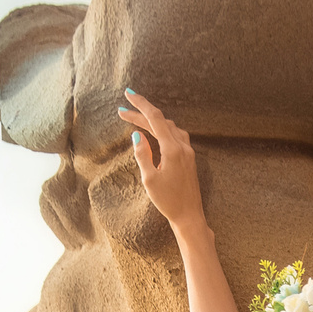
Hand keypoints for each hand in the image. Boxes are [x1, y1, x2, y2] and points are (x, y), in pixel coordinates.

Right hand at [117, 90, 204, 229]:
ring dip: (152, 121)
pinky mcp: (189, 158)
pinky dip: (162, 129)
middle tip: (123, 110)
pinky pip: (175, 135)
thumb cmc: (168, 201)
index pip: (154, 118)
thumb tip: (136, 135)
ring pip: (169, 127)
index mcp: (172, 149)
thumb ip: (142, 155)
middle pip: (160, 121)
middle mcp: (182, 146)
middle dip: (141, 113)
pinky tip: (156, 132)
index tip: (127, 94)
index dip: (140, 104)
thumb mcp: (149, 179)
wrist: (189, 216)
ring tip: (136, 119)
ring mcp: (187, 151)